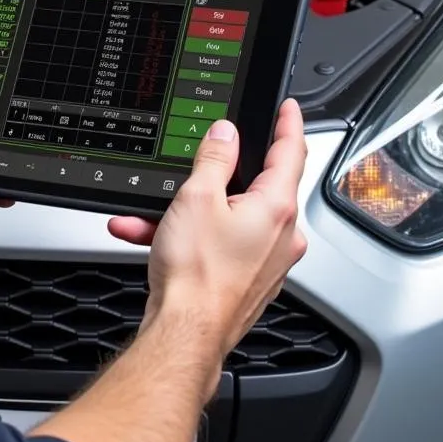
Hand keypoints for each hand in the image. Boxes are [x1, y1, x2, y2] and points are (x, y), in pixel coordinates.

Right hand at [112, 99, 307, 359]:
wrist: (185, 333)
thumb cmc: (197, 276)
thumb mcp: (196, 198)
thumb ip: (214, 159)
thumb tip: (226, 135)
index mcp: (276, 208)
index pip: (292, 151)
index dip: (289, 123)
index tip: (288, 108)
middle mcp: (281, 235)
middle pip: (255, 186)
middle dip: (215, 176)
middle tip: (194, 163)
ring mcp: (266, 260)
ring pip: (227, 218)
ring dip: (188, 212)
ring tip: (150, 214)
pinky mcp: (247, 279)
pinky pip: (218, 244)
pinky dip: (188, 237)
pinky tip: (151, 237)